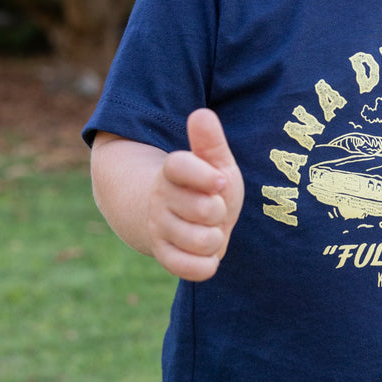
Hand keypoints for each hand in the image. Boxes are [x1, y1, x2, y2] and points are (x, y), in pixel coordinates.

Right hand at [147, 109, 244, 280]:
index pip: (179, 166)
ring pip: (202, 240)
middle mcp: (161, 201)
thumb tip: (201, 113)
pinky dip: (206, 264)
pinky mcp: (165, 257)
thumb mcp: (213, 162)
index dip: (204, 175)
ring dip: (216, 238)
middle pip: (204, 209)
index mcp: (171, 172)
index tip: (220, 180)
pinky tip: (206, 252)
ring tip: (210, 230)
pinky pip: (191, 268)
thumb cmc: (203, 187)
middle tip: (214, 208)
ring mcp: (160, 230)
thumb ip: (209, 141)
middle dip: (220, 211)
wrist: (179, 218)